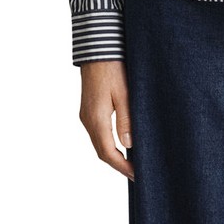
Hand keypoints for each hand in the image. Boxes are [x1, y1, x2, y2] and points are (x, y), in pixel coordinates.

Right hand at [78, 59, 134, 180]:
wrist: (97, 48)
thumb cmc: (113, 68)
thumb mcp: (125, 93)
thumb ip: (127, 119)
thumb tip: (129, 144)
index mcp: (96, 118)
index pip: (108, 153)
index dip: (122, 167)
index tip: (137, 174)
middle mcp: (88, 120)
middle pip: (101, 152)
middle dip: (118, 165)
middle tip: (136, 173)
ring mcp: (86, 115)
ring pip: (99, 143)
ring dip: (113, 155)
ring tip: (131, 162)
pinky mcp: (89, 109)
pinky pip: (98, 133)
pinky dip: (109, 143)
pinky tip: (121, 144)